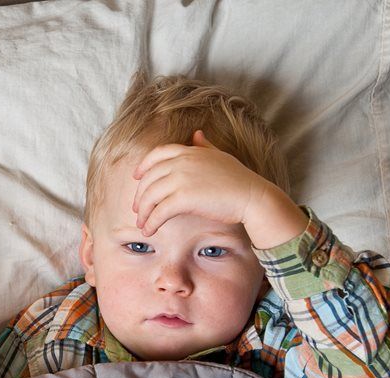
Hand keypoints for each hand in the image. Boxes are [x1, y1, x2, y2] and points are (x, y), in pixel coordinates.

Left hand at [133, 130, 307, 248]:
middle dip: (140, 195)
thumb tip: (196, 134)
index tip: (136, 178)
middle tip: (138, 209)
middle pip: (149, 178)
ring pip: (150, 196)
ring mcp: (181, 179)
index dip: (143, 167)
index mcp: (188, 151)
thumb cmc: (239, 180)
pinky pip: (159, 212)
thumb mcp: (219, 156)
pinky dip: (151, 223)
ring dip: (143, 212)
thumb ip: (204, 146)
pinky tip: (149, 231)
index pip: (156, 154)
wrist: (252, 197)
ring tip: (142, 224)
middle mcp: (181, 162)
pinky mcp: (183, 198)